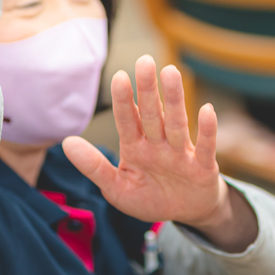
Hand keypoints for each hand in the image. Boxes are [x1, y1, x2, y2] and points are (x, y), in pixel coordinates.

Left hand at [63, 56, 257, 251]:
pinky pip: (206, 148)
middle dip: (147, 89)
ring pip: (176, 124)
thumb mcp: (116, 188)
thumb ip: (94, 166)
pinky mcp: (203, 168)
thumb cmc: (149, 197)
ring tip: (171, 72)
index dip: (123, 100)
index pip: (127, 121)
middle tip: (144, 60)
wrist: (186, 214)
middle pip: (151, 114)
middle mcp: (158, 145)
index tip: (118, 76)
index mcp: (135, 148)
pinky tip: (206, 109)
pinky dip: (208, 130)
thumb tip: (66, 142)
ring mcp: (181, 154)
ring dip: (173, 100)